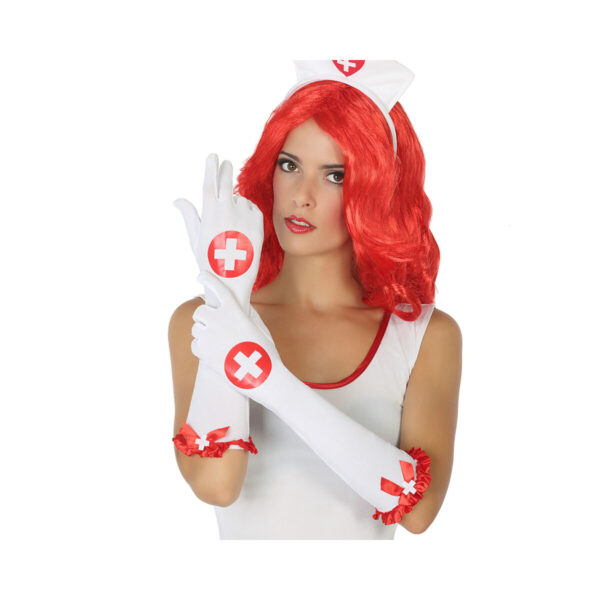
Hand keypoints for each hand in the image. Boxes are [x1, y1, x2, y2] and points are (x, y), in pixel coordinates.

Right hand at [173, 153, 263, 311]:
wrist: (231, 279)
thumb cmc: (209, 260)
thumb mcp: (196, 237)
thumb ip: (190, 215)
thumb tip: (177, 200)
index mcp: (210, 213)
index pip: (210, 184)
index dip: (211, 169)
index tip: (213, 156)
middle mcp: (227, 211)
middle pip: (226, 184)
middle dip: (225, 171)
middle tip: (225, 162)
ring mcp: (244, 216)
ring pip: (240, 200)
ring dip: (235, 204)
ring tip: (232, 226)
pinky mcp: (258, 223)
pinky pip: (252, 209)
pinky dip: (247, 211)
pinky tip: (243, 226)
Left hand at [191, 270, 280, 390]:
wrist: (262, 376)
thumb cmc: (265, 352)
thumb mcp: (260, 327)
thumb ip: (247, 313)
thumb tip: (239, 306)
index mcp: (234, 310)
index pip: (218, 289)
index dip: (208, 279)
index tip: (200, 275)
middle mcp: (218, 319)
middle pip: (200, 312)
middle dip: (204, 318)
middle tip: (212, 326)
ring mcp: (209, 335)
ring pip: (196, 329)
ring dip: (203, 333)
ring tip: (218, 344)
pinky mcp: (203, 352)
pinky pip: (195, 344)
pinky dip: (201, 348)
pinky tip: (214, 354)